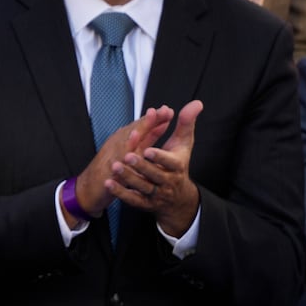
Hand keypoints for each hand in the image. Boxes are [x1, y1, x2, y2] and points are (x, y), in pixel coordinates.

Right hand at [69, 106, 175, 223]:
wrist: (87, 189)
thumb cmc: (110, 170)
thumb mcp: (131, 152)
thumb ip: (146, 140)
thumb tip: (159, 126)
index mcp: (124, 140)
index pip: (141, 126)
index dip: (153, 118)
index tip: (167, 110)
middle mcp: (117, 145)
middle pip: (133, 131)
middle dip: (146, 122)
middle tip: (158, 112)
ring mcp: (110, 157)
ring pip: (124, 144)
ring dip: (133, 134)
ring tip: (142, 129)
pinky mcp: (106, 171)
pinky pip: (115, 164)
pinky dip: (121, 158)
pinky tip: (128, 155)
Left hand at [108, 99, 202, 237]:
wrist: (178, 200)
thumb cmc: (178, 165)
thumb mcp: (183, 144)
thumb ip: (186, 124)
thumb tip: (196, 103)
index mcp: (177, 167)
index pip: (171, 162)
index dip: (160, 157)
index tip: (148, 150)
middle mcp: (168, 181)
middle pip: (155, 175)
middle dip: (141, 166)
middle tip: (127, 156)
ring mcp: (156, 194)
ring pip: (142, 187)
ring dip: (128, 178)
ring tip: (115, 166)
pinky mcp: (145, 203)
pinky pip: (133, 199)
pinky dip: (121, 192)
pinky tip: (109, 183)